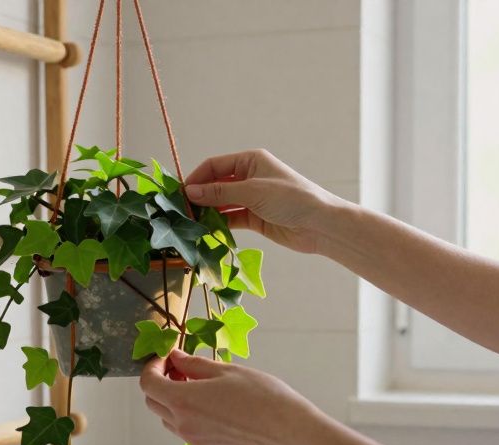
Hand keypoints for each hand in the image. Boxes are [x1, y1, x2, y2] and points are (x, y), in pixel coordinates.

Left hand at [138, 350, 323, 444]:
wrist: (288, 431)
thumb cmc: (261, 395)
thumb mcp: (226, 371)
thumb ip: (193, 364)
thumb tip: (174, 357)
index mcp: (184, 401)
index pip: (148, 384)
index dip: (152, 366)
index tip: (166, 356)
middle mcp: (183, 425)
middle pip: (153, 402)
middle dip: (160, 382)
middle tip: (181, 368)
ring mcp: (194, 441)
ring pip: (168, 418)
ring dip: (173, 400)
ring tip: (198, 385)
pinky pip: (186, 431)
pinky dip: (187, 415)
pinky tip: (211, 404)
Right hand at [185, 149, 348, 254]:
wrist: (319, 225)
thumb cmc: (291, 198)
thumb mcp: (253, 191)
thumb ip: (220, 192)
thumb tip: (190, 191)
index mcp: (250, 161)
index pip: (214, 166)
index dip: (196, 177)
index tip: (179, 193)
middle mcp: (249, 177)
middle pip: (215, 184)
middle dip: (199, 196)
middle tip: (181, 211)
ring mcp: (251, 198)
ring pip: (221, 203)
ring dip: (207, 212)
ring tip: (191, 223)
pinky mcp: (254, 218)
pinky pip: (230, 219)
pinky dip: (218, 224)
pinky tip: (206, 231)